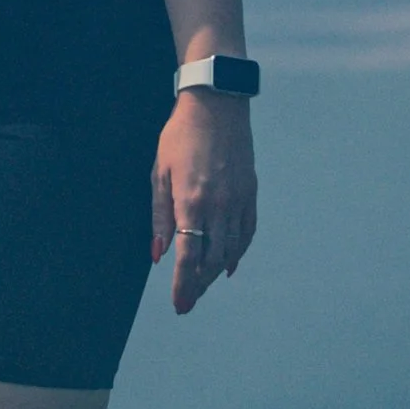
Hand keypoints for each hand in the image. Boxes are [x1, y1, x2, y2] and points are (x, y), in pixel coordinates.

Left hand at [150, 94, 256, 313]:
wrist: (216, 104)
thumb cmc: (180, 136)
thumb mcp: (160, 173)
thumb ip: (160, 215)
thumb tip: (158, 254)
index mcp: (191, 201)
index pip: (188, 256)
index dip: (183, 284)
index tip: (179, 303)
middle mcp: (218, 206)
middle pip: (211, 260)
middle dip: (198, 285)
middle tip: (187, 303)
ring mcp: (238, 200)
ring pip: (230, 250)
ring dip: (216, 273)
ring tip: (202, 286)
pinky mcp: (250, 192)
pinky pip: (247, 232)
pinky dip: (238, 253)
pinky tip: (228, 265)